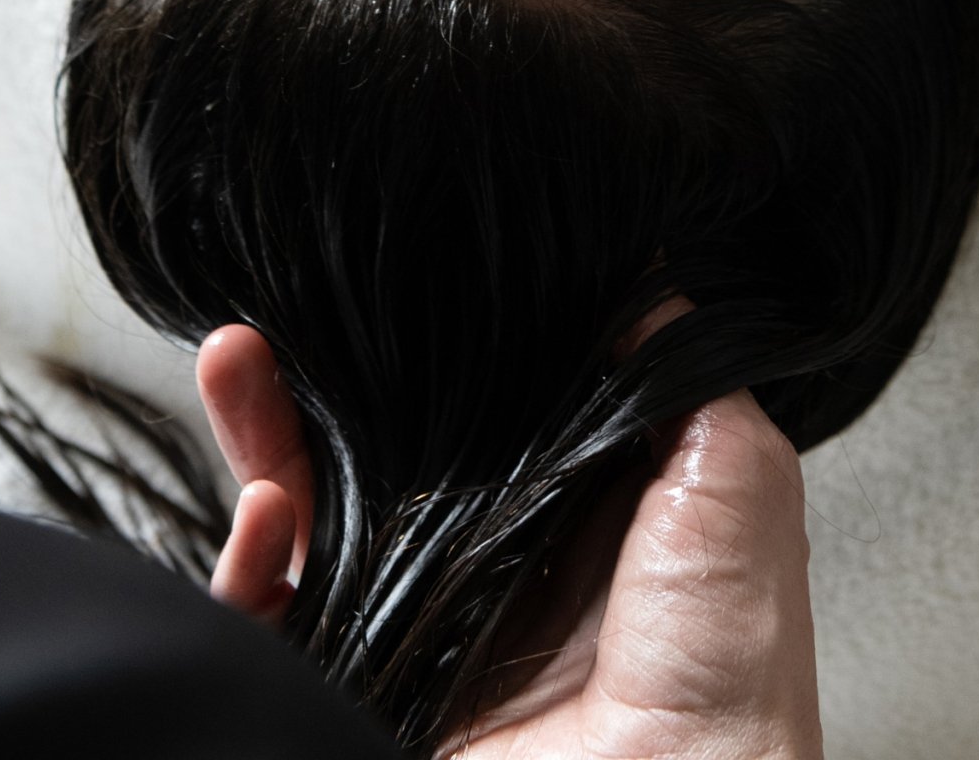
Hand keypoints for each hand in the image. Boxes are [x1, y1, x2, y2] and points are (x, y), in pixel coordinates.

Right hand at [199, 324, 823, 759]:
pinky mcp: (361, 701)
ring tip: (240, 366)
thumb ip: (689, 382)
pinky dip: (247, 563)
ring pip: (304, 519)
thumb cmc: (725, 697)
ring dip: (259, 438)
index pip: (469, 408)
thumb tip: (649, 278)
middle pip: (366, 453)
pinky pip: (272, 625)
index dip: (421, 345)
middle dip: (306, 380)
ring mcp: (415, 639)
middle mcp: (483, 570)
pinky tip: (267, 509)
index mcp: (567, 518)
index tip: (381, 280)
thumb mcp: (738, 494)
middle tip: (271, 316)